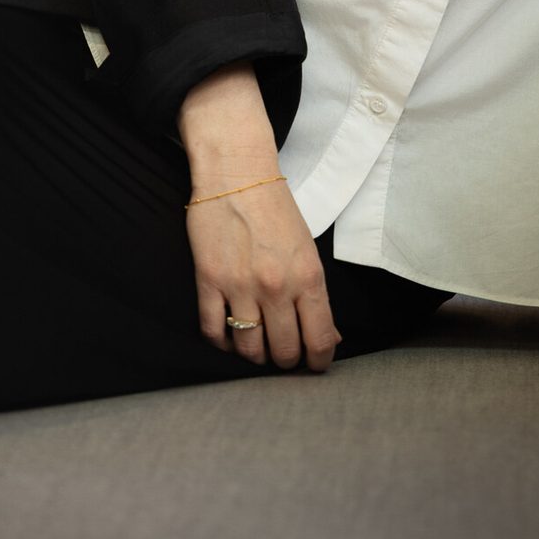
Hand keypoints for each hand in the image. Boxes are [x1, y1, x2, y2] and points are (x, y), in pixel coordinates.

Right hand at [186, 176, 341, 372]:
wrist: (238, 173)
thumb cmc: (276, 209)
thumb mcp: (308, 249)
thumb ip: (316, 295)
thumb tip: (330, 337)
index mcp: (308, 276)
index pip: (319, 339)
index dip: (318, 361)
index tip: (313, 365)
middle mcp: (276, 286)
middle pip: (283, 351)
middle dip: (285, 359)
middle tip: (283, 353)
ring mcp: (240, 286)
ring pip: (248, 348)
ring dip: (254, 354)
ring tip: (257, 346)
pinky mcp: (209, 281)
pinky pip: (212, 331)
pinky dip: (221, 342)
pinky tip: (228, 336)